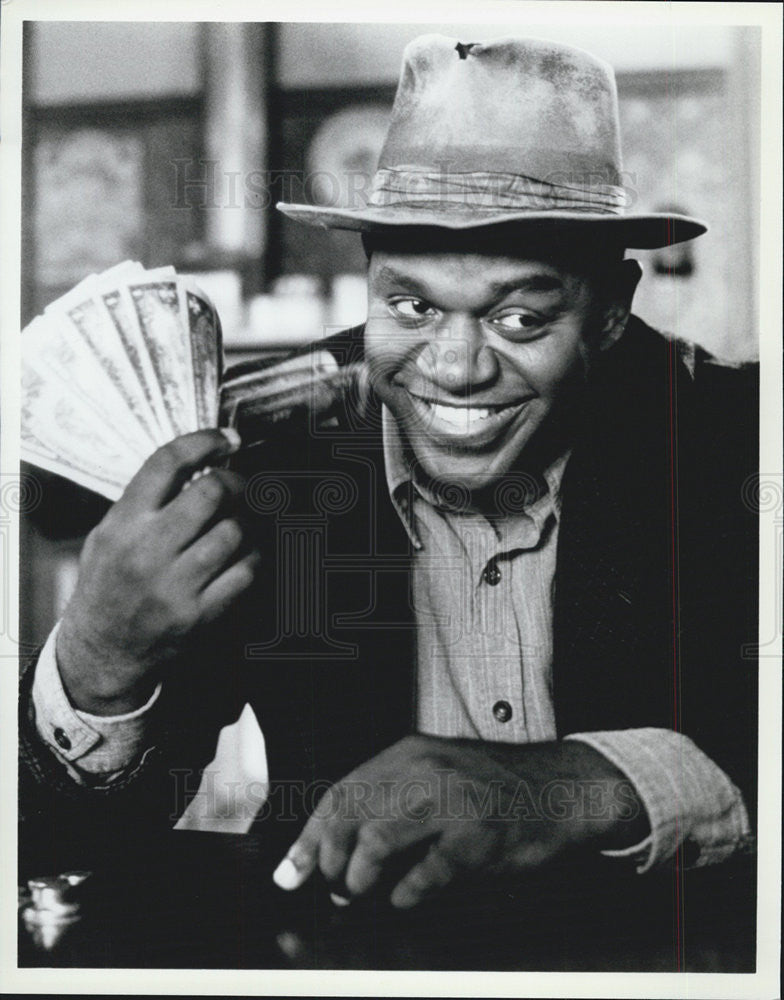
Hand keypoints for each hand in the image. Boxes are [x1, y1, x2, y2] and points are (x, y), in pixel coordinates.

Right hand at [56, 428, 259, 713]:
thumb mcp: (107, 535)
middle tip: (240, 486)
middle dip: (235, 481)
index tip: (227, 439)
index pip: (167, 464)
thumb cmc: (108, 584)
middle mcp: (147, 551)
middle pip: (211, 493)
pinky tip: (248, 552)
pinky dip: (255, 556)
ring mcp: (175, 585)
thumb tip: (200, 464)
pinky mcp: (200, 614)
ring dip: (248, 520)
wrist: (103, 650)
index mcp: (123, 523)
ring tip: (243, 521)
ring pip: (235, 531)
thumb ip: (145, 501)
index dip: (204, 442)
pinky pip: (246, 572)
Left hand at [273, 735, 647, 908]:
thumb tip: (335, 851)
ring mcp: (452, 799)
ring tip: (363, 892)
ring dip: (360, 877)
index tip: (291, 873)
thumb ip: (392, 802)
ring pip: (378, 840)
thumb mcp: (436, 776)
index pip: (341, 793)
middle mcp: (425, 769)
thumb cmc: (492, 789)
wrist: (559, 787)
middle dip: (329, 860)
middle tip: (334, 887)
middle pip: (350, 815)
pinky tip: (407, 898)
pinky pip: (428, 871)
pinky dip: (408, 893)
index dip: (311, 837)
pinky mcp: (478, 833)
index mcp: (408, 754)